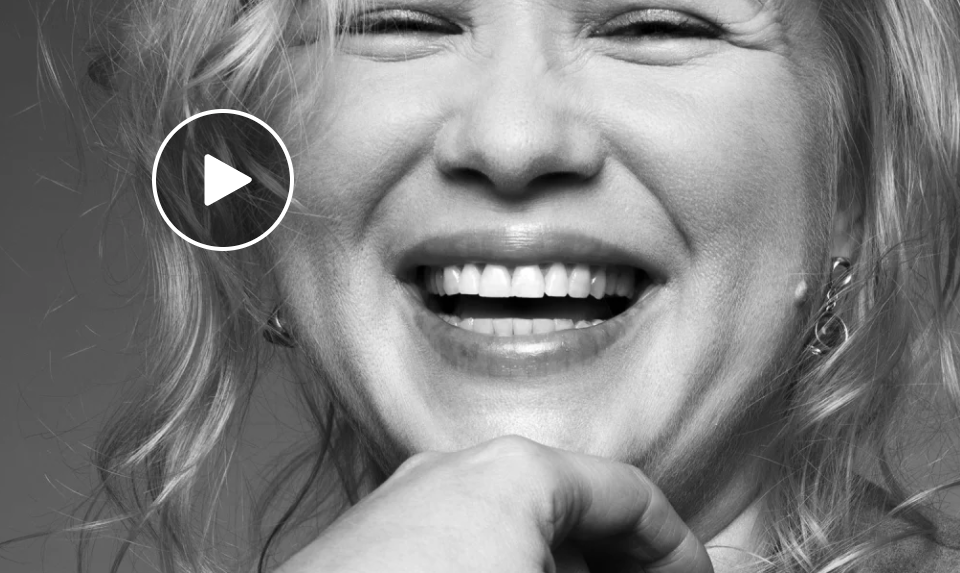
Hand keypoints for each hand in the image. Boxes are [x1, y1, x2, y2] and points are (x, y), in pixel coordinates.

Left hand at [273, 435, 711, 572]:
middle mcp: (449, 472)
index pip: (630, 496)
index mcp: (515, 473)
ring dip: (548, 568)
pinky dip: (488, 569)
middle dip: (609, 563)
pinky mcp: (360, 548)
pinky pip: (449, 552)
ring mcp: (397, 506)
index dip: (676, 550)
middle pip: (565, 510)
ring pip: (503, 532)